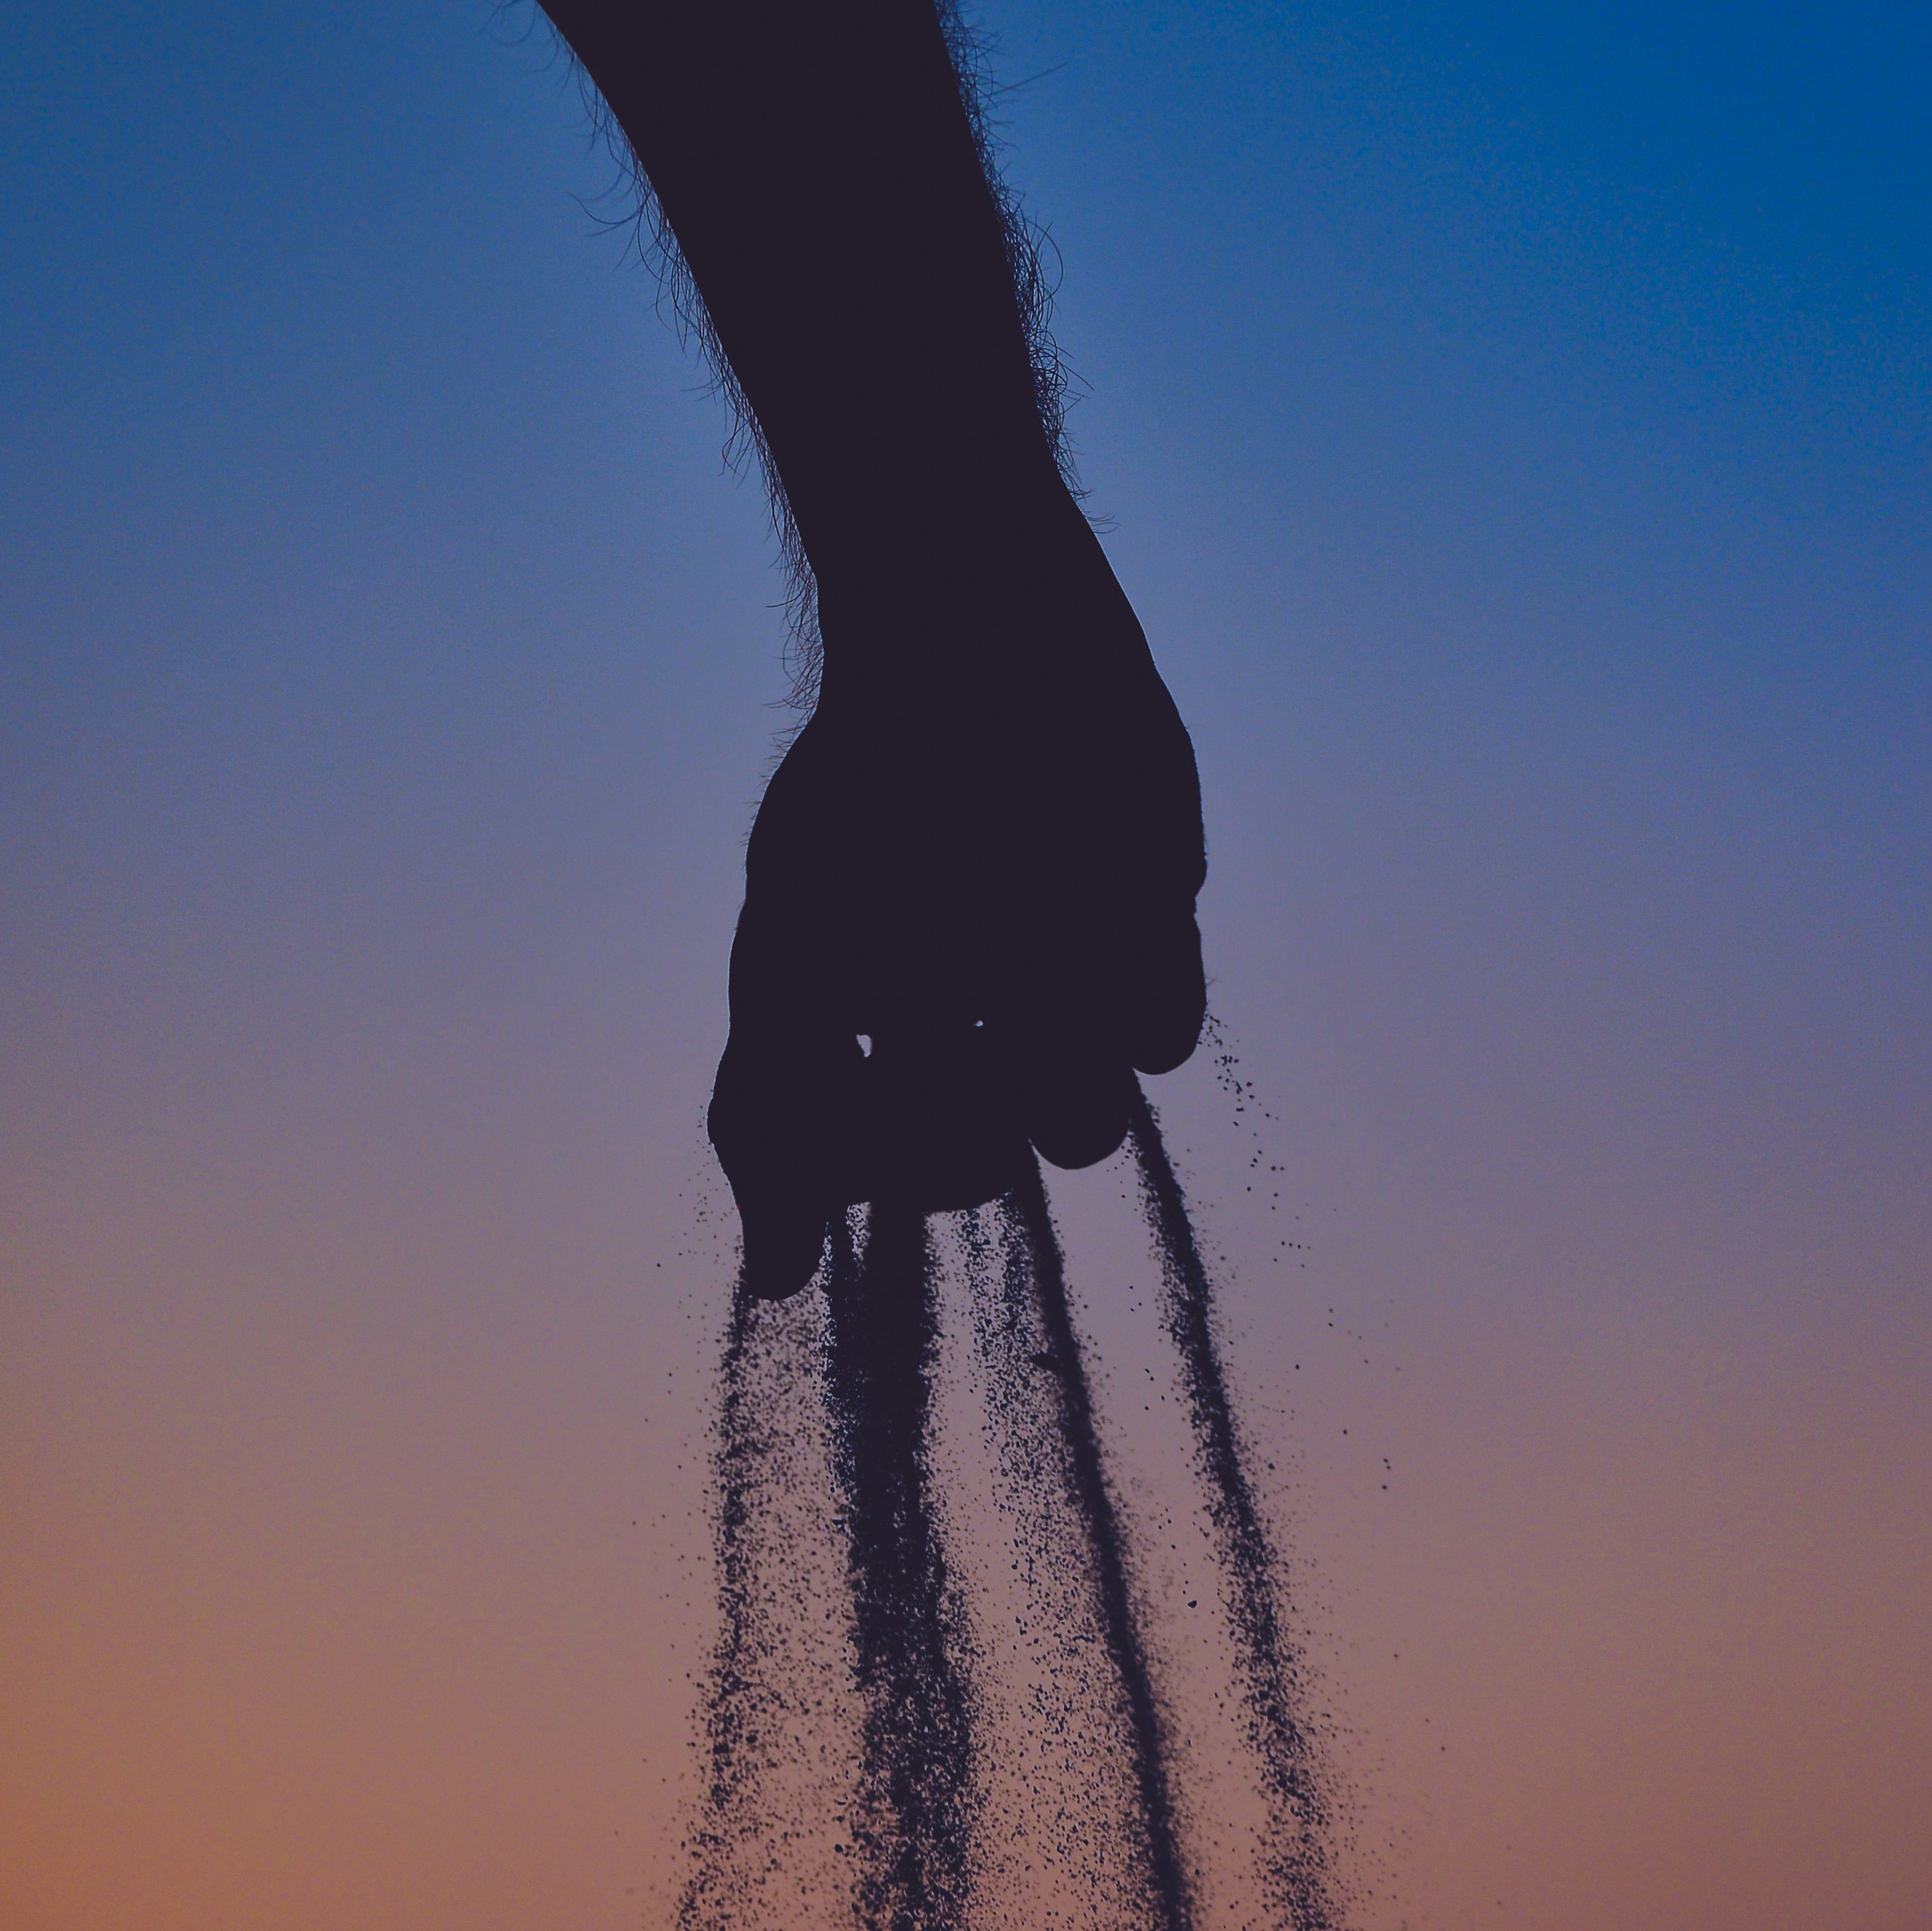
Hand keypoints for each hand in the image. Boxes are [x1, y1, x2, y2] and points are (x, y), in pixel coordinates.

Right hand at [707, 499, 1207, 1297]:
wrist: (974, 646)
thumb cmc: (863, 799)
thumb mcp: (784, 963)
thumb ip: (767, 1122)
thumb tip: (774, 1284)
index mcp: (898, 1039)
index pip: (898, 1178)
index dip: (881, 1165)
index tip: (856, 1088)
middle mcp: (988, 1033)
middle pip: (984, 1168)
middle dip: (956, 1114)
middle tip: (935, 1021)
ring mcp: (1077, 993)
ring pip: (1085, 1126)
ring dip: (1041, 1064)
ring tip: (1011, 953)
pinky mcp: (1157, 940)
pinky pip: (1164, 1038)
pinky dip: (1123, 995)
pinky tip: (1084, 910)